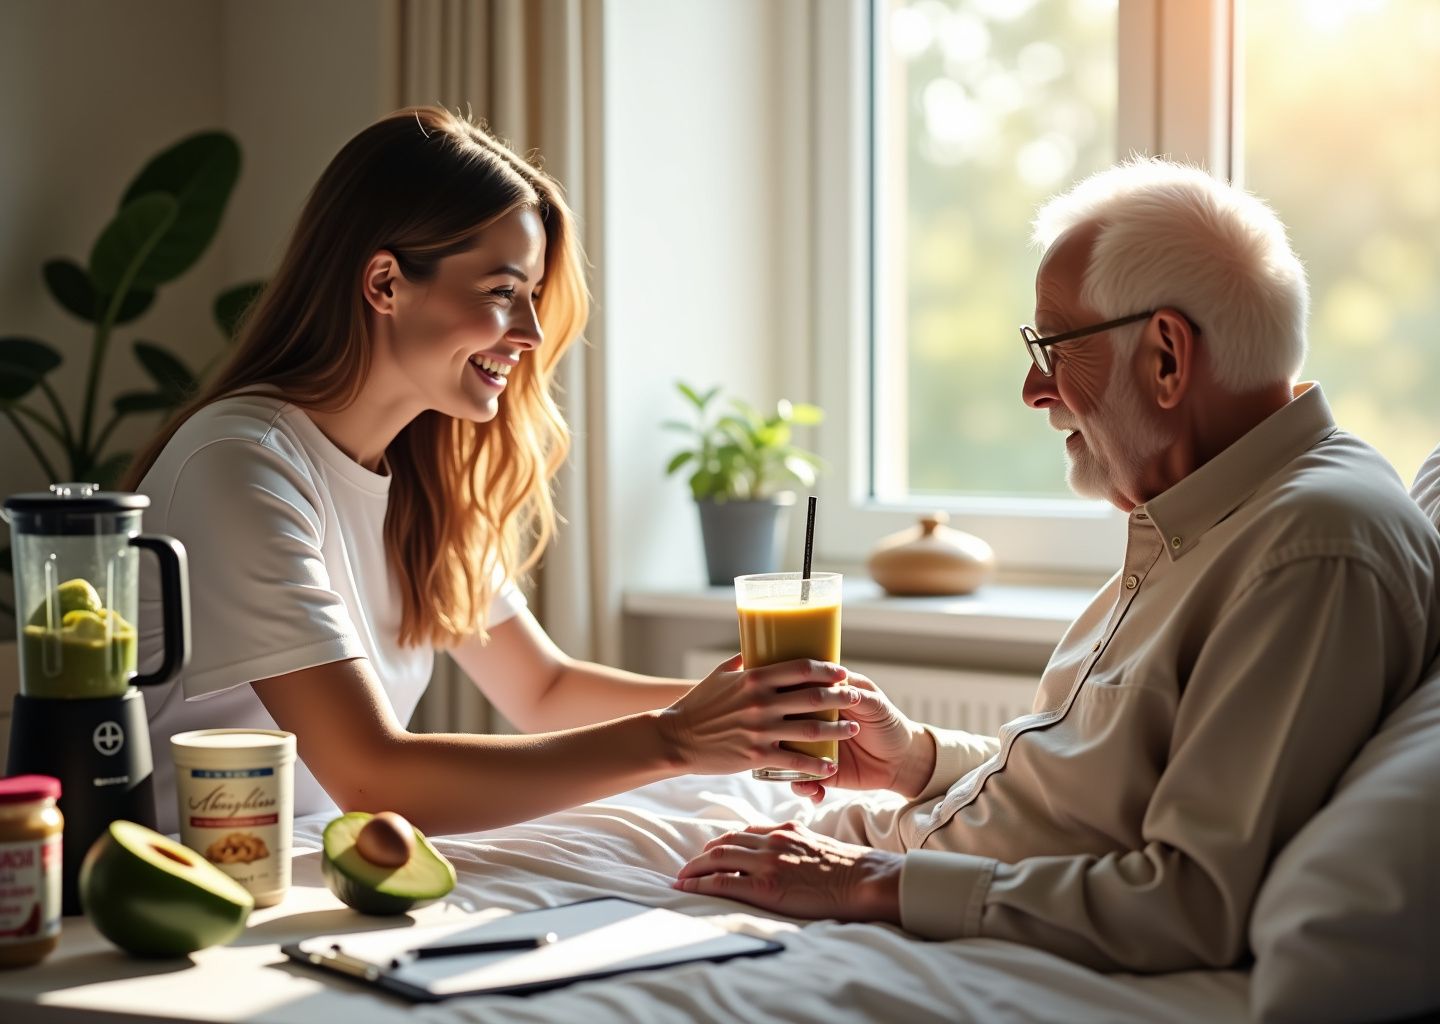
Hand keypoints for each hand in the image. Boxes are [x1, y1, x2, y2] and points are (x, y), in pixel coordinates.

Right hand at [659, 654, 860, 778]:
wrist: (676, 739)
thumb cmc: (698, 705)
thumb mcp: (719, 675)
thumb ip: (742, 662)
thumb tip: (756, 648)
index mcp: (754, 678)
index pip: (801, 668)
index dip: (826, 670)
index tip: (842, 672)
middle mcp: (761, 702)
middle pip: (813, 697)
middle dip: (841, 697)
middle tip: (857, 697)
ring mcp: (760, 730)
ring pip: (811, 729)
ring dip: (837, 729)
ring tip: (854, 728)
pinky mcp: (757, 756)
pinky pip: (795, 761)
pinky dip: (816, 764)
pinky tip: (831, 766)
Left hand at [674, 820, 902, 923]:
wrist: (863, 880)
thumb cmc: (848, 869)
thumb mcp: (818, 846)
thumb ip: (797, 846)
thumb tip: (786, 857)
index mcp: (785, 830)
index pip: (744, 831)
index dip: (723, 842)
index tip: (711, 851)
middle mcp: (772, 840)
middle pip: (725, 842)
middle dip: (702, 855)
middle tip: (688, 866)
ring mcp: (768, 862)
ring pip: (717, 858)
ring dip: (694, 868)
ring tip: (681, 877)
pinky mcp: (766, 886)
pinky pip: (722, 882)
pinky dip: (699, 884)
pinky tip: (686, 887)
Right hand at [789, 672, 931, 803]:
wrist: (902, 759)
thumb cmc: (888, 723)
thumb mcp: (876, 704)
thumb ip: (856, 694)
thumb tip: (833, 685)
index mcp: (825, 697)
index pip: (798, 691)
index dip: (788, 695)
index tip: (783, 703)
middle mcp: (813, 721)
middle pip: (784, 723)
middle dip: (780, 734)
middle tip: (788, 743)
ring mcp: (813, 747)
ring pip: (787, 754)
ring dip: (788, 766)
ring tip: (802, 774)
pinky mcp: (819, 771)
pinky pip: (802, 780)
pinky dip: (804, 787)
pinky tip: (815, 791)